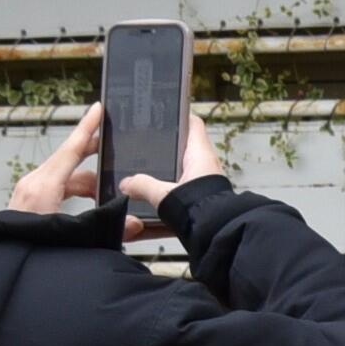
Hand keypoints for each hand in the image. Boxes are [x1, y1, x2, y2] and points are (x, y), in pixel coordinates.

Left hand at [10, 106, 148, 239]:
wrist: (5, 264)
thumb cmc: (32, 249)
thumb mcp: (75, 236)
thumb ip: (108, 226)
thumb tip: (135, 223)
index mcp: (44, 187)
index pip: (71, 149)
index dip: (87, 128)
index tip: (98, 109)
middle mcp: (34, 184)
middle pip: (69, 159)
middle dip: (95, 155)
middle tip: (117, 148)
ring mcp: (28, 192)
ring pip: (64, 176)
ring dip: (87, 181)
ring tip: (108, 190)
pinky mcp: (27, 202)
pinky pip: (56, 186)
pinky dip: (75, 190)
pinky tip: (89, 203)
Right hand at [117, 111, 223, 236]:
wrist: (218, 234)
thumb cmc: (202, 209)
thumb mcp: (164, 194)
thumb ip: (143, 186)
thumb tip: (126, 183)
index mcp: (200, 155)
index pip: (193, 124)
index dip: (181, 115)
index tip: (167, 111)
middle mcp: (205, 167)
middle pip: (183, 151)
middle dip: (164, 152)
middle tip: (143, 149)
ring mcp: (204, 185)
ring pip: (181, 176)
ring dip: (164, 180)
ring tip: (141, 181)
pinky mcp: (201, 202)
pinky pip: (181, 198)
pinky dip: (166, 203)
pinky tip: (149, 213)